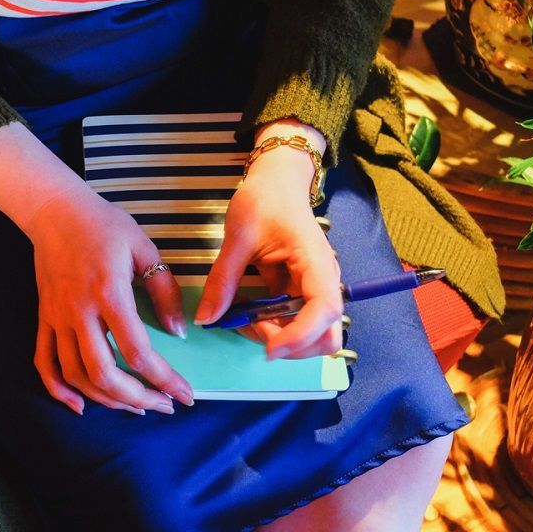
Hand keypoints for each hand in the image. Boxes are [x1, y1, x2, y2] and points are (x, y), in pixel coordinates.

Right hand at [23, 184, 194, 414]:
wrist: (54, 211)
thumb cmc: (103, 225)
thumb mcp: (144, 248)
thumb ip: (164, 290)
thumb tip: (178, 331)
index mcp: (110, 293)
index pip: (138, 351)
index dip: (164, 380)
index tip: (184, 396)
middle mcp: (80, 311)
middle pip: (103, 374)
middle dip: (136, 398)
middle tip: (162, 405)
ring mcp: (57, 317)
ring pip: (76, 375)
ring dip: (106, 399)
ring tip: (134, 405)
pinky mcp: (44, 318)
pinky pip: (44, 362)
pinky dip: (58, 390)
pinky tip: (78, 405)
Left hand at [194, 127, 342, 359]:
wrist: (277, 183)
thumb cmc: (264, 201)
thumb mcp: (237, 238)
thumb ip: (222, 280)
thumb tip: (206, 319)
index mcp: (316, 262)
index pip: (324, 309)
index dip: (300, 336)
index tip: (269, 348)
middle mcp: (323, 282)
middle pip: (326, 336)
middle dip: (289, 345)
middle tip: (247, 327)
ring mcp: (314, 290)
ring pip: (309, 336)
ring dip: (278, 338)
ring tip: (241, 319)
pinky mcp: (300, 293)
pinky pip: (292, 323)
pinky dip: (272, 328)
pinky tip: (245, 314)